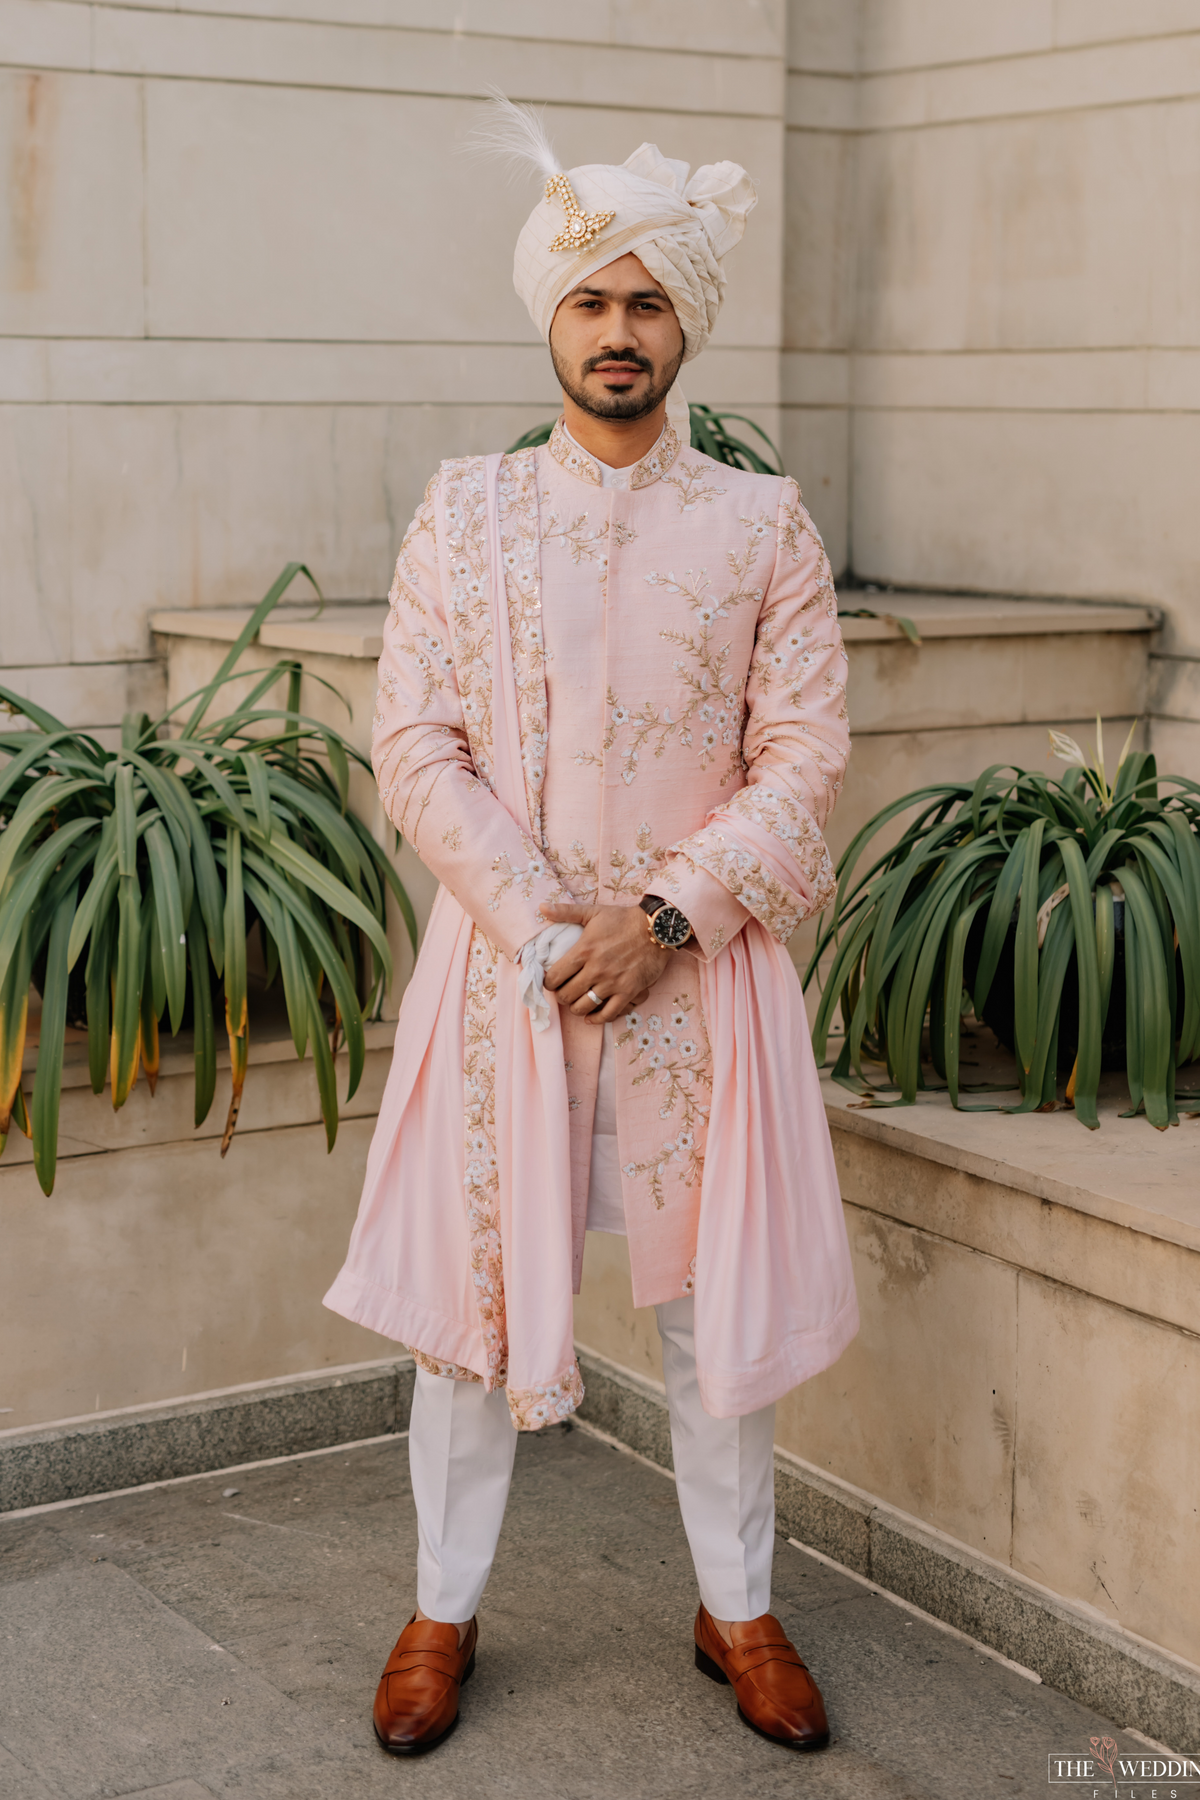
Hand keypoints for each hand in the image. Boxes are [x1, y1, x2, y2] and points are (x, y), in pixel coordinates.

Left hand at [540, 902, 669, 1022]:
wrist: (656, 928)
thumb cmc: (623, 919)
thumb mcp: (593, 912)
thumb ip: (565, 911)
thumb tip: (542, 907)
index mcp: (584, 950)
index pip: (554, 977)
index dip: (548, 983)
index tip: (552, 981)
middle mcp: (596, 969)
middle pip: (566, 995)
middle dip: (561, 996)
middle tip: (564, 992)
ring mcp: (612, 982)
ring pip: (583, 1007)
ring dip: (576, 1008)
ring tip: (577, 1002)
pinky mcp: (628, 991)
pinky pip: (608, 1014)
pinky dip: (596, 1019)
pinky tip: (591, 1017)